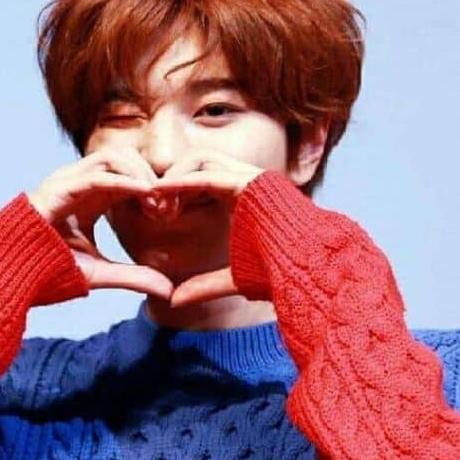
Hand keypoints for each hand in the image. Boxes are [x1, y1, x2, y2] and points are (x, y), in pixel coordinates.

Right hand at [28, 147, 174, 299]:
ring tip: (157, 199)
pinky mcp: (57, 189)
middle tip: (168, 206)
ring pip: (113, 156)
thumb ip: (134, 277)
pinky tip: (146, 191)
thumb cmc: (47, 272)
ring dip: (139, 172)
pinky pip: (97, 175)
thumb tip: (169, 291)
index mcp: (92, 197)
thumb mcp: (100, 274)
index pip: (129, 175)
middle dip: (151, 175)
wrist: (10, 278)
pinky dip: (124, 180)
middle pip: (125, 157)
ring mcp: (67, 182)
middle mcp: (80, 183)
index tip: (171, 213)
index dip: (153, 187)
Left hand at [156, 149, 266, 306]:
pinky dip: (182, 180)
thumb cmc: (279, 276)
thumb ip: (203, 285)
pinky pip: (208, 173)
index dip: (177, 190)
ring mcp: (253, 177)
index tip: (156, 214)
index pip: (203, 178)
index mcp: (245, 197)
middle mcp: (249, 181)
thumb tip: (173, 301)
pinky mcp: (252, 181)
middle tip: (152, 207)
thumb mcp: (231, 279)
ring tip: (156, 202)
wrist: (307, 273)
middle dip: (172, 178)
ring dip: (174, 176)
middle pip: (199, 160)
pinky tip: (162, 192)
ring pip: (201, 158)